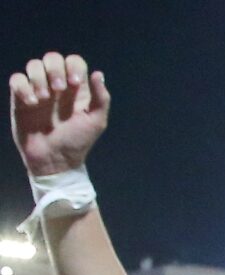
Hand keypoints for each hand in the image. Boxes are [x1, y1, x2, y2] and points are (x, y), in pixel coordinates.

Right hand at [9, 52, 108, 176]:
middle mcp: (57, 85)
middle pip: (52, 57)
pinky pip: (16, 80)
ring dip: (38, 77)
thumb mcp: (96, 121)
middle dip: (55, 68)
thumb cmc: (77, 141)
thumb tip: (98, 74)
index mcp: (76, 88)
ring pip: (33, 65)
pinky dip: (22, 87)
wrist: (56, 160)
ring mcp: (38, 90)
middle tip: (59, 88)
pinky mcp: (21, 98)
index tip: (75, 83)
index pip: (74, 61)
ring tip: (44, 99)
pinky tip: (32, 103)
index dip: (73, 66)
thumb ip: (101, 98)